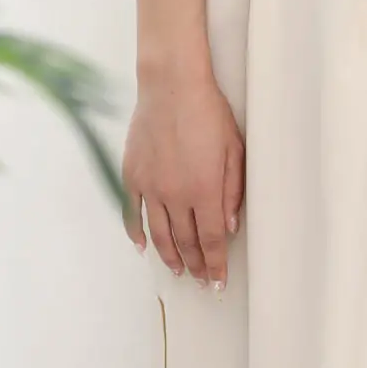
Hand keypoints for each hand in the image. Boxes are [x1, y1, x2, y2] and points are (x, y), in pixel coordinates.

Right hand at [123, 70, 243, 287]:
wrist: (172, 86)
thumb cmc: (209, 113)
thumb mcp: (235, 151)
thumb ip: (232, 192)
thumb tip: (228, 227)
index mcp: (204, 190)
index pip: (211, 240)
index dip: (215, 264)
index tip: (218, 281)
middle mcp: (175, 195)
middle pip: (185, 241)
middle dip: (195, 265)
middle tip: (201, 280)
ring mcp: (150, 187)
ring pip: (158, 233)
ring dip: (169, 255)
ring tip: (177, 271)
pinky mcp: (132, 175)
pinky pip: (132, 212)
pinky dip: (136, 232)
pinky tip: (141, 247)